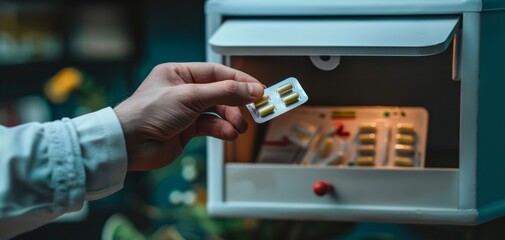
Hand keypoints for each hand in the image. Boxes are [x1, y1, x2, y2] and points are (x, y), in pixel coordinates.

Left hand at [114, 63, 263, 170]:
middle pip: (219, 93)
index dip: (239, 80)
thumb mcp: (190, 96)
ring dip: (231, 119)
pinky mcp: (186, 130)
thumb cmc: (147, 113)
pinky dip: (222, 130)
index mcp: (178, 73)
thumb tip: (250, 89)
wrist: (130, 144)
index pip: (216, 73)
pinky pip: (211, 127)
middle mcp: (183, 91)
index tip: (257, 89)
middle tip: (253, 109)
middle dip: (237, 103)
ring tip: (239, 127)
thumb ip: (224, 92)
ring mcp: (185, 111)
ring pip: (217, 111)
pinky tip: (229, 134)